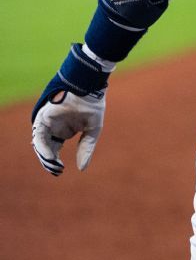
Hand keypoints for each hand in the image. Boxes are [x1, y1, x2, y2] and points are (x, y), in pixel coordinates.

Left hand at [31, 44, 110, 175]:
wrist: (89, 87)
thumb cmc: (93, 105)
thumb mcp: (92, 131)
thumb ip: (86, 148)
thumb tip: (82, 168)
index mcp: (64, 129)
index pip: (54, 148)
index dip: (55, 160)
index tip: (60, 171)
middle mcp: (54, 126)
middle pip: (46, 148)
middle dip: (49, 161)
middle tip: (56, 171)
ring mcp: (47, 122)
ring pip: (40, 144)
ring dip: (45, 157)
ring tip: (54, 167)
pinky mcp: (43, 117)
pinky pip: (39, 135)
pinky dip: (42, 147)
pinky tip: (50, 157)